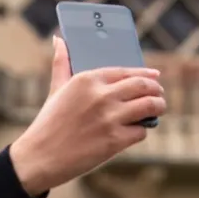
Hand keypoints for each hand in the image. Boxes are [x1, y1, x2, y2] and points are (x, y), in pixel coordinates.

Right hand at [9, 35, 165, 195]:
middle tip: (159, 94)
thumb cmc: (47, 123)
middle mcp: (101, 95)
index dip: (145, 73)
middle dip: (156, 89)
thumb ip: (61, 63)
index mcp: (87, 79)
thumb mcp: (55, 90)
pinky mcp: (115, 140)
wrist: (39, 157)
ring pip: (149, 106)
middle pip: (143, 85)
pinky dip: (142, 131)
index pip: (126, 71)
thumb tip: (59, 40)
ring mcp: (110, 118)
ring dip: (158, 107)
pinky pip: (141, 131)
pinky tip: (136, 131)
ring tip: (158, 110)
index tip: (155, 76)